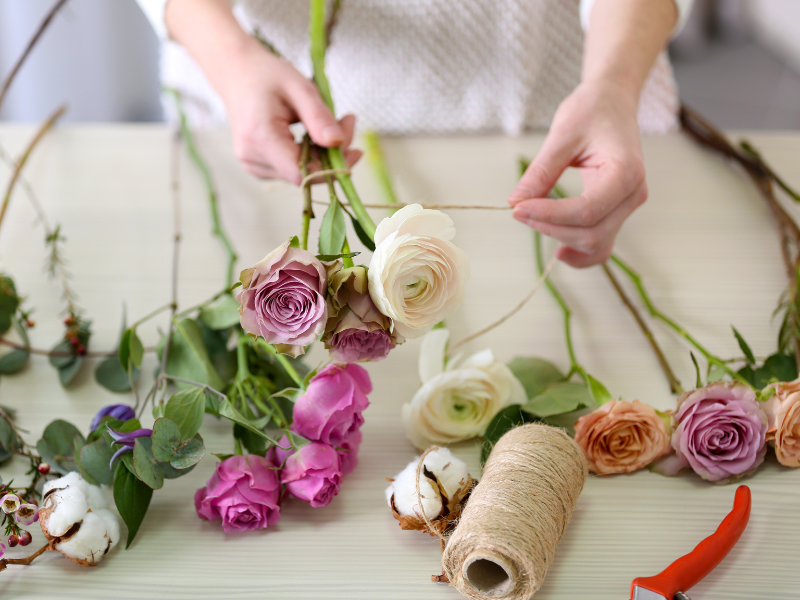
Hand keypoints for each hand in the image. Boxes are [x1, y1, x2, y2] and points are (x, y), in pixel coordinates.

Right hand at [220, 45, 361, 183]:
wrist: (236, 72)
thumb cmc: (267, 75)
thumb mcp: (299, 87)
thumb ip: (319, 117)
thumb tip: (339, 143)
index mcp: (261, 138)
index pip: (302, 174)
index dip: (331, 168)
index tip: (353, 148)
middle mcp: (252, 158)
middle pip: (305, 174)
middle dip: (332, 156)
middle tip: (347, 122)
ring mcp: (252, 165)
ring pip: (301, 175)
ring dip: (322, 156)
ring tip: (331, 124)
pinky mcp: (257, 167)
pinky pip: (292, 170)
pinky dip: (309, 156)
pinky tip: (313, 135)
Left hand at [508, 80, 646, 267]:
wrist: (612, 102)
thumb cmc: (591, 110)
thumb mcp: (562, 135)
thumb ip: (540, 172)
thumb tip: (515, 202)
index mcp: (626, 172)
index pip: (586, 211)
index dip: (548, 216)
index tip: (517, 208)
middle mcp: (633, 194)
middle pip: (591, 234)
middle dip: (551, 228)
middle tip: (518, 210)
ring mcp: (627, 206)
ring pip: (596, 244)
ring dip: (561, 240)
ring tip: (532, 221)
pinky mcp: (617, 211)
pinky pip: (601, 243)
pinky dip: (579, 252)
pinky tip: (557, 251)